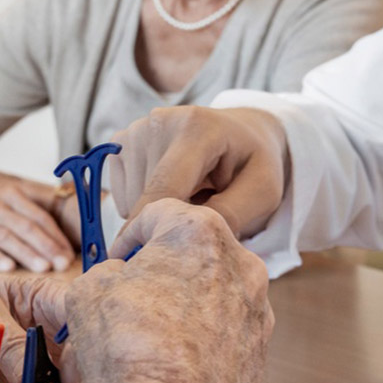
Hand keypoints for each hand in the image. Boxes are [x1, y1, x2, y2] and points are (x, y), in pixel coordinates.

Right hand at [0, 166, 75, 272]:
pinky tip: (8, 267)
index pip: (39, 215)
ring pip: (7, 238)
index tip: (69, 252)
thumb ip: (34, 195)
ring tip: (43, 267)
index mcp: (11, 192)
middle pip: (26, 227)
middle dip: (47, 246)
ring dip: (26, 253)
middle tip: (63, 264)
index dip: (56, 235)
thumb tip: (67, 197)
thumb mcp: (7, 184)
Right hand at [57, 199, 273, 382]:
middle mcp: (240, 264)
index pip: (160, 212)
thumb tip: (115, 280)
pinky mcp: (260, 352)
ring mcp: (256, 310)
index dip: (129, 235)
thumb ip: (107, 270)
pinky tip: (171, 363)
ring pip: (212, 293)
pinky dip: (201, 340)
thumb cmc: (129, 351)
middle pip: (193, 253)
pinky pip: (225, 332)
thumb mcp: (88, 291)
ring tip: (148, 337)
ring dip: (182, 305)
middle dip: (161, 269)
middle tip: (129, 296)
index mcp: (200, 231)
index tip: (116, 259)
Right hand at [108, 106, 289, 237]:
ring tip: (191, 196)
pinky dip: (142, 202)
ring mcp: (136, 128)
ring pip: (129, 200)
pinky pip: (119, 193)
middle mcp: (159, 121)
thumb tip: (185, 239)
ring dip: (156, 212)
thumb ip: (229, 215)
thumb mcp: (262, 193)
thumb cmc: (252, 166)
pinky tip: (172, 189)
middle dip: (168, 220)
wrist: (241, 134)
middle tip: (201, 215)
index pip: (164, 186)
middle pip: (144, 197)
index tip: (139, 261)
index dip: (151, 226)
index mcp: (197, 129)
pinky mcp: (121, 141)